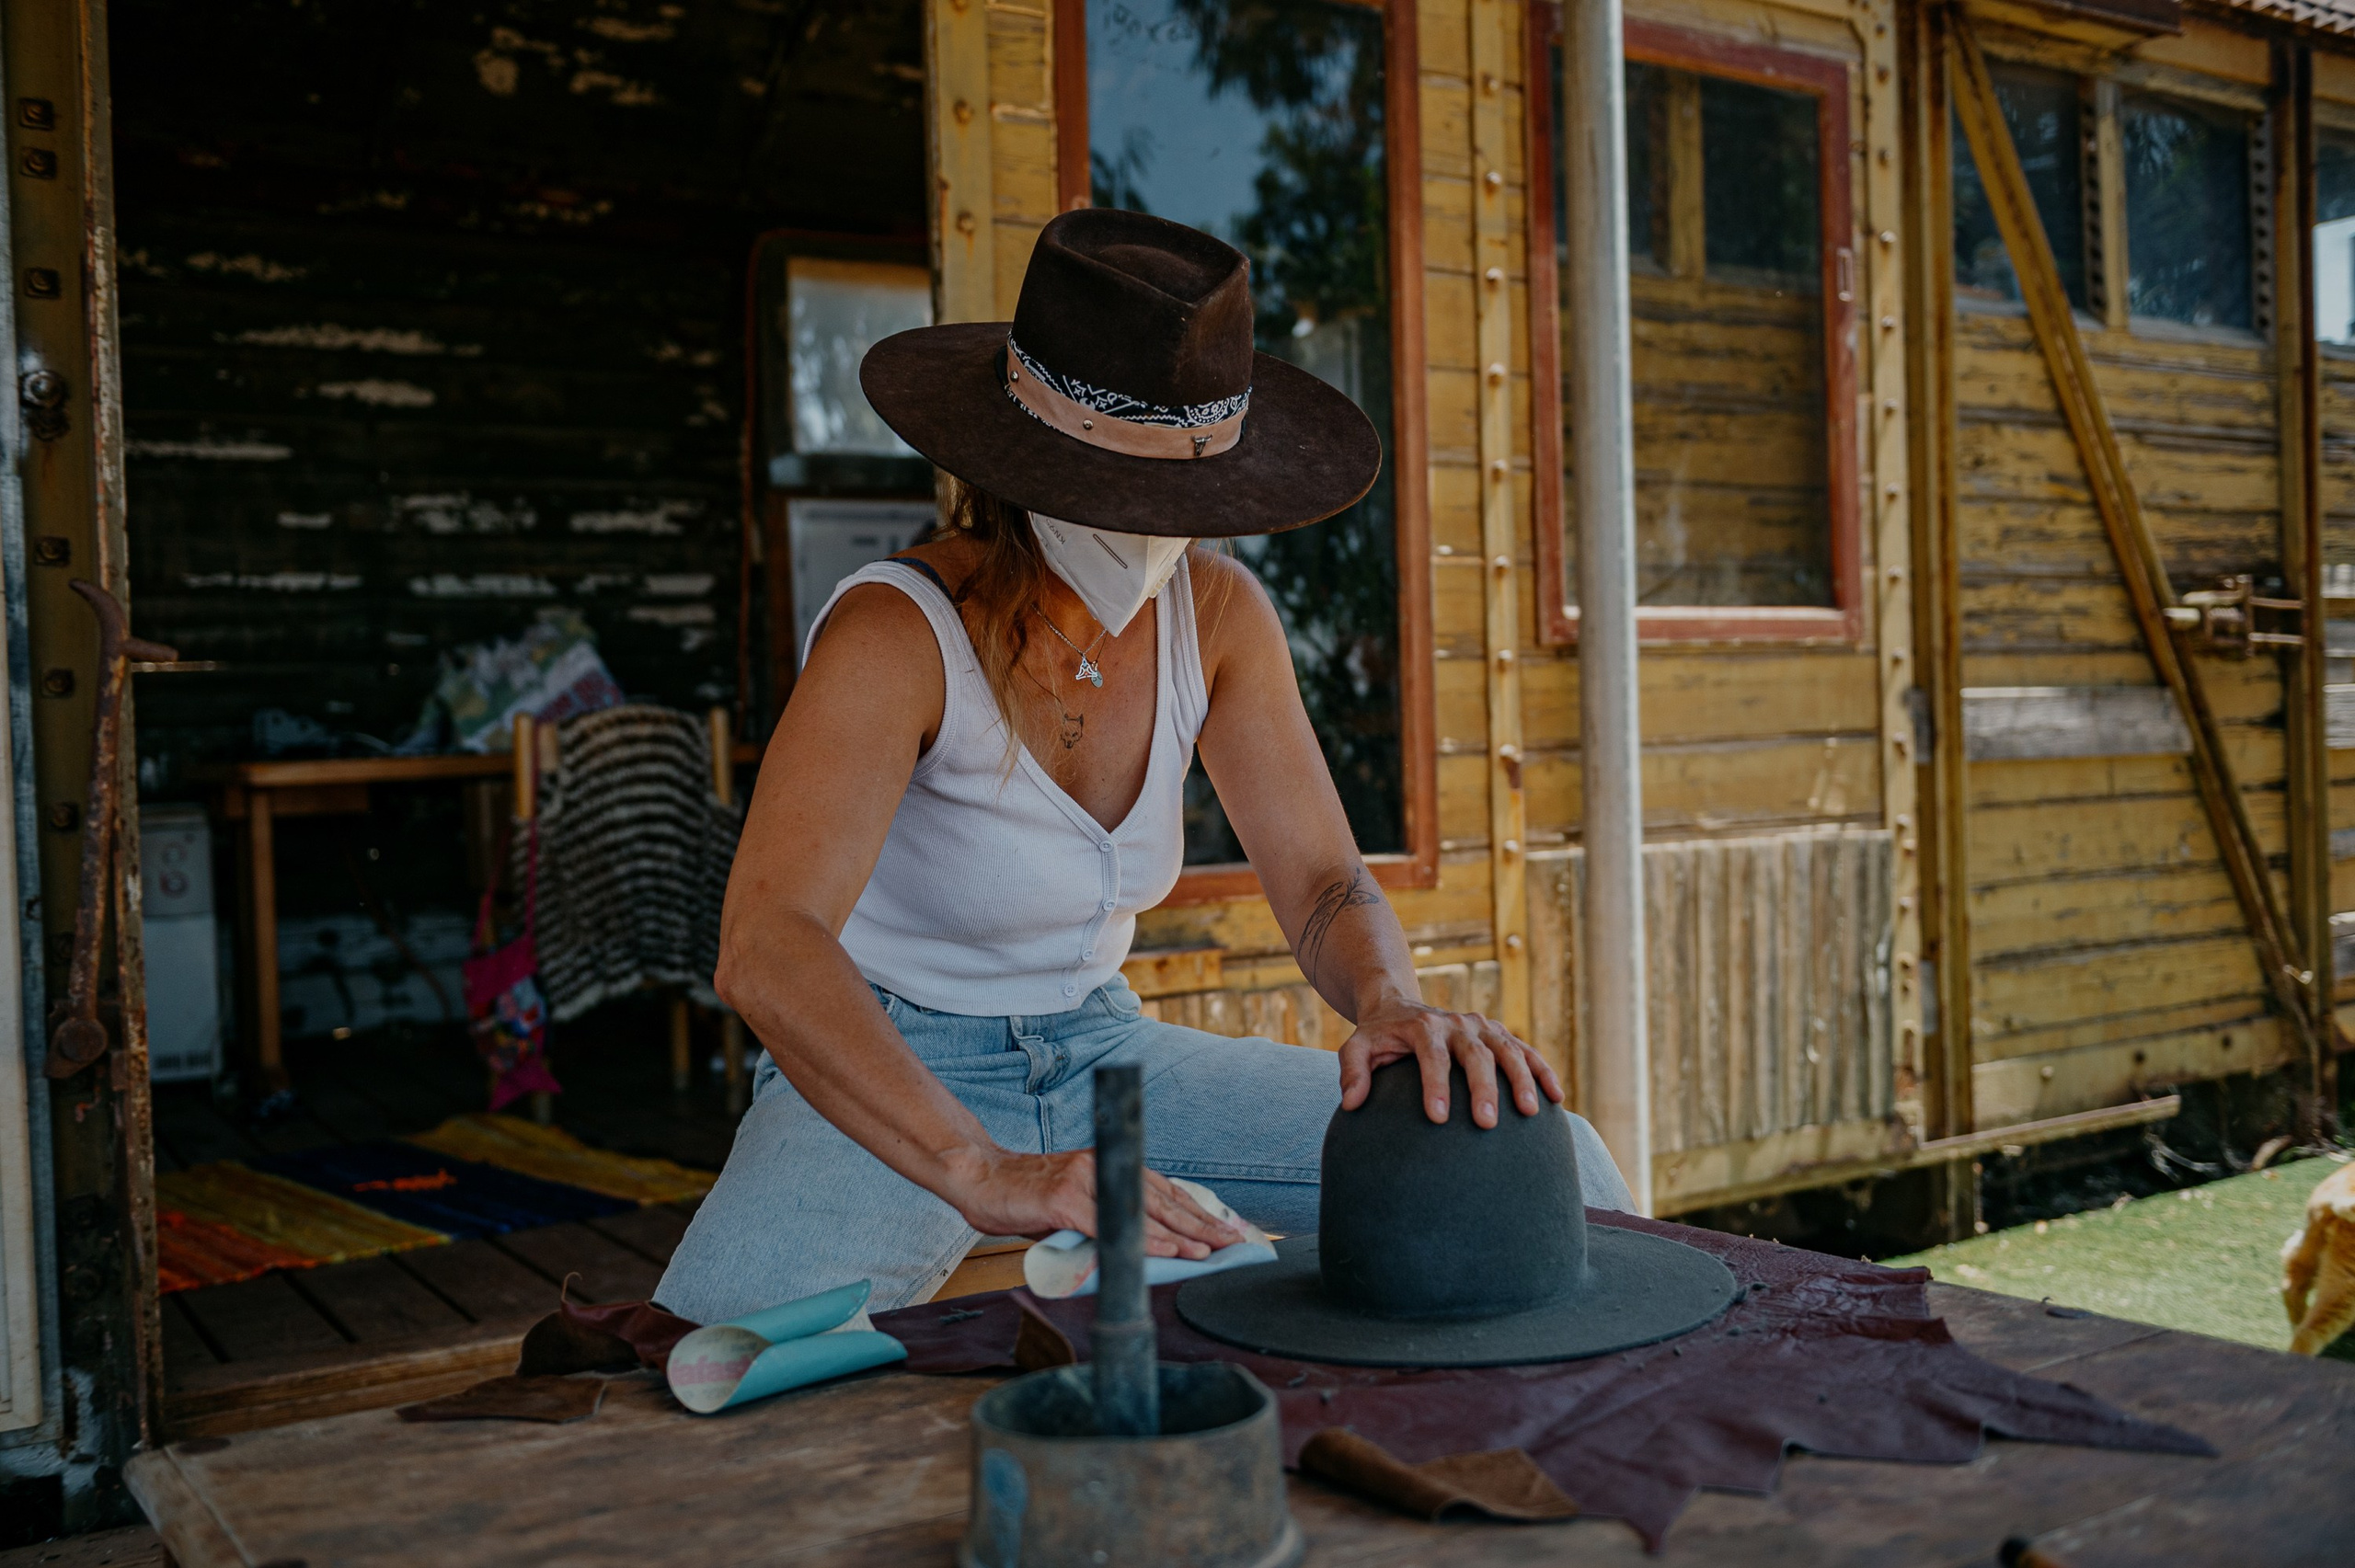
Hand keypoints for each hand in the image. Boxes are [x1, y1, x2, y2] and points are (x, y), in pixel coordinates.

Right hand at [943, 1147, 1246, 1259]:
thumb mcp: (1075, 1204)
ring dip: (1180, 1234)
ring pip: (1142, 1211)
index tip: (1223, 1229)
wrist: (980, 1180)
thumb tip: (1142, 1242)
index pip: (1163, 1190)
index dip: (1195, 1211)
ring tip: (1208, 1251)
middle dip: (1199, 1224)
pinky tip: (1165, 1251)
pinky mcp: (1065, 1200)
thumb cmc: (1026, 1196)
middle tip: (1231, 1242)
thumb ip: (1105, 1216)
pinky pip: (1111, 1224)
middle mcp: (1103, 1167)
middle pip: (1162, 1200)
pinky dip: (1141, 1239)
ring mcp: (1084, 1182)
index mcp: (1109, 1165)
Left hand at [1337, 997, 1562, 1127]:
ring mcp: (1481, 1027)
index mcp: (1424, 1027)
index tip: (1439, 1118)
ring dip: (1522, 1079)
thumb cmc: (1379, 1037)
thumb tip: (1352, 1104)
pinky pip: (1525, 1051)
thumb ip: (1352, 1070)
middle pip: (1475, 1054)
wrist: (1400, 1007)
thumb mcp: (1357, 1046)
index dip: (1436, 1086)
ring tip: (1529, 1112)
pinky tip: (1556, 1098)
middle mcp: (1457, 1024)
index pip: (1432, 1056)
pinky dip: (1542, 1071)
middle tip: (1487, 1123)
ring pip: (1508, 1049)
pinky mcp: (1498, 1034)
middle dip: (1483, 1088)